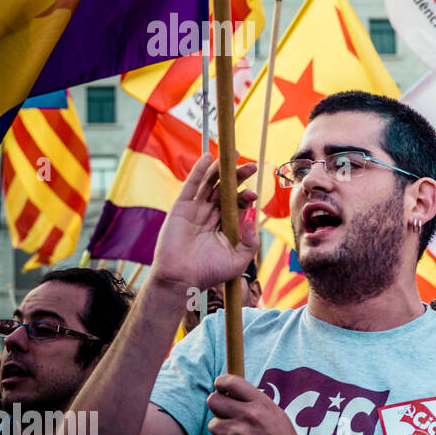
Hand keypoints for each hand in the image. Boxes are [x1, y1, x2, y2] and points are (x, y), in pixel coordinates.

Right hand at [151, 154, 259, 290]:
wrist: (182, 278)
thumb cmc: (209, 272)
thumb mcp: (239, 259)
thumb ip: (250, 240)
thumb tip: (252, 217)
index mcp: (226, 225)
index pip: (239, 204)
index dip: (246, 197)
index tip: (254, 195)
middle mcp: (212, 214)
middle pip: (227, 190)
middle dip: (239, 177)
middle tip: (252, 166)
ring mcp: (196, 209)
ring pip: (211, 184)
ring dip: (221, 169)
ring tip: (234, 155)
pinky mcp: (181, 207)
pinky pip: (191, 185)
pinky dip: (199, 170)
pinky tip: (208, 157)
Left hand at [207, 374, 315, 434]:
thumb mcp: (275, 413)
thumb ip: (254, 402)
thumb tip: (230, 394)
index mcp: (261, 403)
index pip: (232, 382)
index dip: (221, 383)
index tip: (220, 387)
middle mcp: (248, 414)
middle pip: (213, 400)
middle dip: (217, 407)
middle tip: (225, 413)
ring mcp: (238, 432)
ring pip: (213, 424)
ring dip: (222, 431)